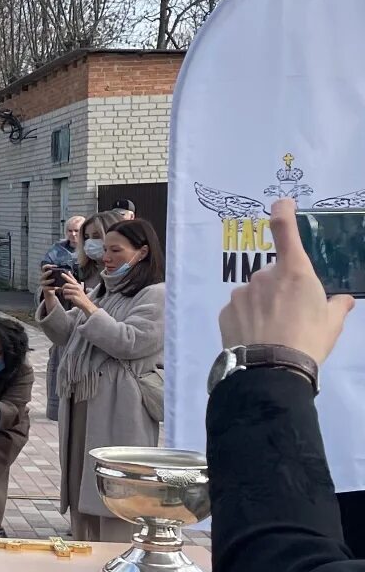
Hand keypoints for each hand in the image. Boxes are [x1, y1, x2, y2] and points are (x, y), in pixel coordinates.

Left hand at [57, 272, 93, 313]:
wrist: (86, 304)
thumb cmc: (80, 297)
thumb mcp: (78, 289)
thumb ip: (73, 284)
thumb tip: (69, 275)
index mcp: (78, 285)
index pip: (71, 279)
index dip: (66, 276)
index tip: (62, 273)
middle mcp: (77, 287)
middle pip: (66, 285)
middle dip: (63, 288)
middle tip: (63, 291)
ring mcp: (76, 292)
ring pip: (65, 290)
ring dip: (64, 294)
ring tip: (67, 296)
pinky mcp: (74, 296)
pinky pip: (66, 296)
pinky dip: (66, 298)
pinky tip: (69, 299)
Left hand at [220, 198, 354, 361]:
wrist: (271, 369)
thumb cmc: (308, 340)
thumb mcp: (332, 323)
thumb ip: (337, 305)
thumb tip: (344, 299)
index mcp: (294, 271)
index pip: (285, 231)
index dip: (283, 212)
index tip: (282, 203)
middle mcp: (264, 276)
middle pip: (274, 274)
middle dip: (282, 287)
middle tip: (293, 313)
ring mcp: (241, 292)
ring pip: (256, 292)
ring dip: (264, 303)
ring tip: (275, 330)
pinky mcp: (226, 310)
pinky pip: (240, 309)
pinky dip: (248, 318)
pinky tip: (257, 336)